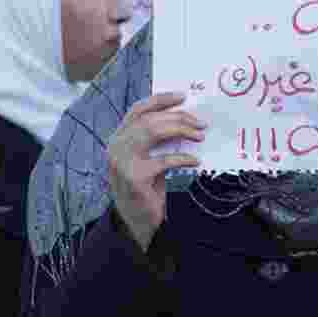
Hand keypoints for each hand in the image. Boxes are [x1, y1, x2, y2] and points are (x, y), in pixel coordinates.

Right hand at [107, 92, 205, 251]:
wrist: (136, 220)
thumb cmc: (146, 187)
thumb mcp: (149, 158)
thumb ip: (157, 140)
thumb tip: (185, 120)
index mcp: (119, 137)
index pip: (138, 110)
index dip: (160, 100)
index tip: (183, 96)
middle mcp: (116, 146)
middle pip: (149, 119)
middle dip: (179, 118)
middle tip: (201, 124)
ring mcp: (122, 161)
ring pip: (153, 131)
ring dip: (181, 130)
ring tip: (199, 136)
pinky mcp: (134, 177)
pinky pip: (164, 160)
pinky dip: (183, 158)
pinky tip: (194, 161)